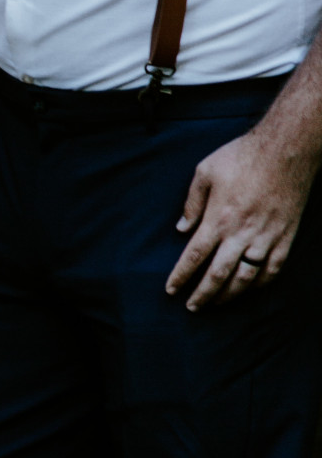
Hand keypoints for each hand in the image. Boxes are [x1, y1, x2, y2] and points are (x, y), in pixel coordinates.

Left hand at [166, 123, 315, 309]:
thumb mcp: (205, 172)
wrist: (285, 151)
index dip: (181, 276)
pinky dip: (259, 284)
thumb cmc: (242, 157)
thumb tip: (180, 228)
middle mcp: (241, 234)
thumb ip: (191, 203)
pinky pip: (272, 271)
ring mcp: (265, 239)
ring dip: (228, 296)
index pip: (194, 256)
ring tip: (215, 304)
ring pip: (245, 279)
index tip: (171, 290)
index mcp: (218, 219)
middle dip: (202, 295)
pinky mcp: (285, 238)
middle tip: (191, 307)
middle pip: (218, 275)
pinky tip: (248, 289)